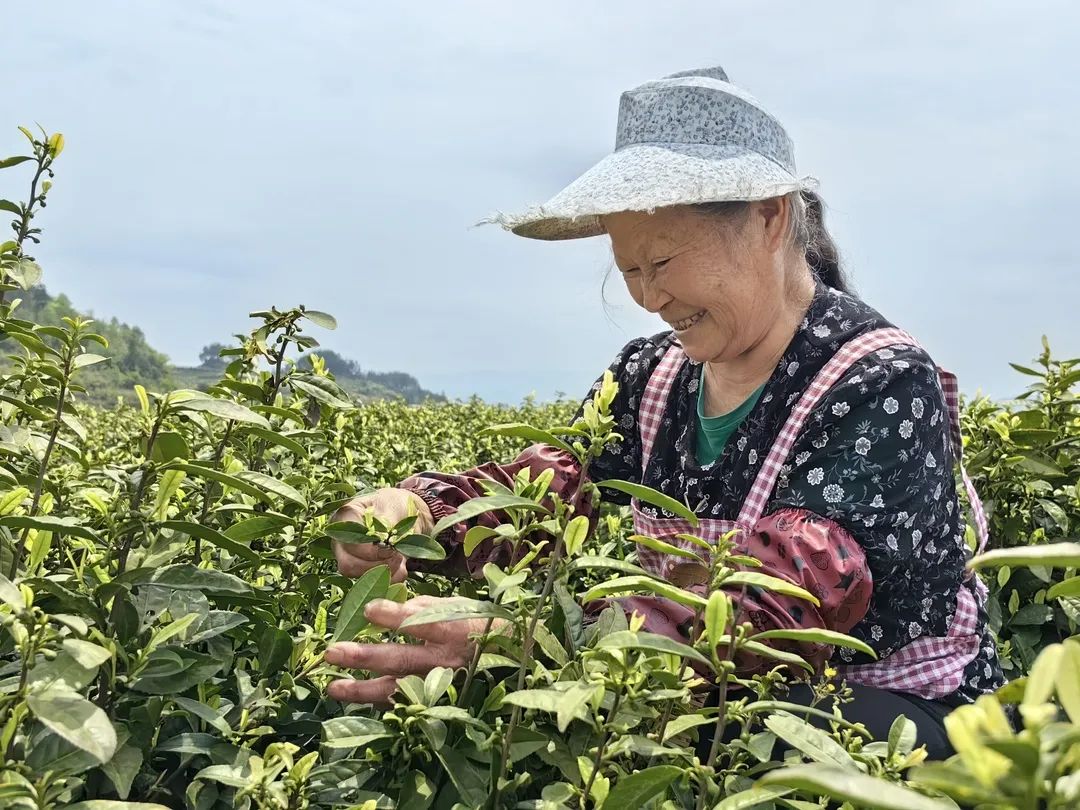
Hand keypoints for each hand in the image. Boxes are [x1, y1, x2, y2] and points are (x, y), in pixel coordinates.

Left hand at [323, 596, 494, 705]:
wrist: (516, 664)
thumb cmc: (483, 628)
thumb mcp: (462, 608)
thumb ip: (427, 606)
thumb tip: (394, 607)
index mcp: (457, 631)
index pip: (424, 622)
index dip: (396, 616)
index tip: (369, 609)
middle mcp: (448, 662)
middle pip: (403, 660)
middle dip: (366, 656)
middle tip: (333, 651)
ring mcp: (441, 688)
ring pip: (398, 691)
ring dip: (362, 690)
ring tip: (332, 687)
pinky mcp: (437, 705)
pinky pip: (403, 706)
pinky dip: (376, 704)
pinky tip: (352, 698)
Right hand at [331, 488, 433, 583]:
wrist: (406, 515)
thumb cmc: (395, 505)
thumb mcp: (392, 507)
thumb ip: (386, 523)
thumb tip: (382, 542)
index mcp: (344, 519)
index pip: (347, 543)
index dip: (369, 551)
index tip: (390, 547)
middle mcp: (341, 541)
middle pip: (348, 565)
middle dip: (376, 564)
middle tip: (397, 555)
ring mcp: (350, 557)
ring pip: (359, 576)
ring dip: (385, 572)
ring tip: (401, 558)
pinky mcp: (363, 570)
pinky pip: (373, 584)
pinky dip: (391, 578)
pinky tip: (401, 566)